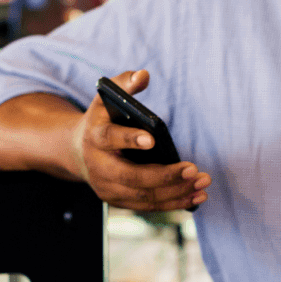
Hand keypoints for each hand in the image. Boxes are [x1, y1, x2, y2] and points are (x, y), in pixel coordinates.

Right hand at [71, 69, 209, 210]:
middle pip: (131, 177)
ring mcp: (107, 188)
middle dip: (164, 176)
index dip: (130, 139)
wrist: (78, 152)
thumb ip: (124, 83)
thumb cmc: (101, 121)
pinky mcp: (118, 201)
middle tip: (193, 169)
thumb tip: (143, 75)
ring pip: (143, 197)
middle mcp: (98, 167)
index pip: (110, 138)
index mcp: (95, 137)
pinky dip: (173, 203)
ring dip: (176, 192)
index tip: (152, 139)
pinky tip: (196, 196)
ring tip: (202, 183)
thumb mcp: (106, 99)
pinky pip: (148, 206)